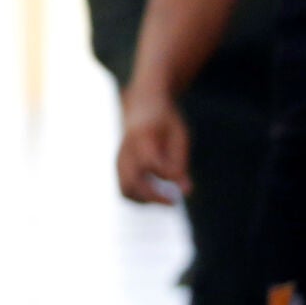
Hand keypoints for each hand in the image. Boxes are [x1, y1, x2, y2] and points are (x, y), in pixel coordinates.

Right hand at [116, 89, 192, 204]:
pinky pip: (125, 189)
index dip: (168, 174)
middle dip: (153, 197)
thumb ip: (180, 163)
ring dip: (146, 201)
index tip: (183, 179)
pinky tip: (158, 193)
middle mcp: (126, 149)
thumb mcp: (179, 135)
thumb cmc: (165, 120)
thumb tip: (186, 192)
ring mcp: (119, 158)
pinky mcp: (119, 166)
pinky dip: (141, 197)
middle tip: (174, 201)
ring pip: (125, 190)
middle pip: (130, 183)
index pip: (150, 163)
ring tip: (166, 198)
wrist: (141, 104)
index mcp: (142, 136)